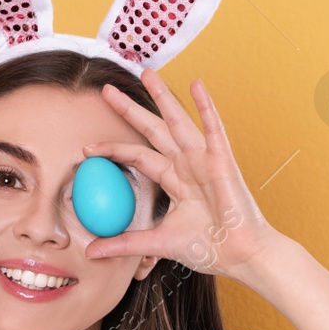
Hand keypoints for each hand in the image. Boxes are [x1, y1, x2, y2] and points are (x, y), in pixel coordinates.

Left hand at [86, 68, 282, 280]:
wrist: (241, 256)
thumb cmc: (209, 248)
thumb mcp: (157, 244)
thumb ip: (124, 244)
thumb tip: (90, 252)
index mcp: (174, 181)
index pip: (137, 157)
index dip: (113, 150)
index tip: (87, 148)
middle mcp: (187, 165)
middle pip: (152, 130)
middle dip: (130, 110)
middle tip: (107, 90)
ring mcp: (204, 160)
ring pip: (178, 122)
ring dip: (162, 97)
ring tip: (147, 73)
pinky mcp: (222, 161)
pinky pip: (213, 128)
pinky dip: (205, 106)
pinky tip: (196, 85)